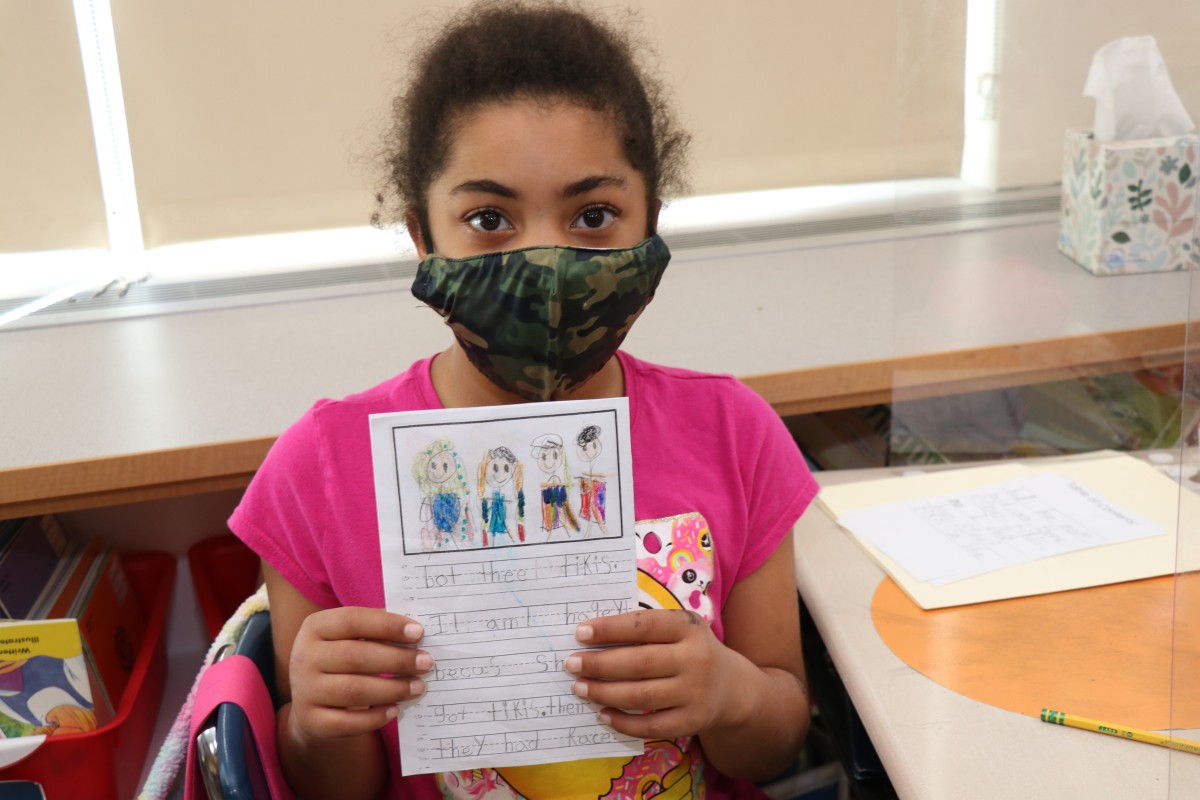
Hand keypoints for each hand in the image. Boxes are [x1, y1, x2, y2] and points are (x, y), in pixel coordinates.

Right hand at [287, 606, 431, 742]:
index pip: (353, 620)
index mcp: (315, 627)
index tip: (419, 632)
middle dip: (397, 660)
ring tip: (419, 686)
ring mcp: (305, 691)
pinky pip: (347, 722)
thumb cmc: (343, 660)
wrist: (312, 701)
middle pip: (355, 656)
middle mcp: (304, 657)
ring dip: (392, 688)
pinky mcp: (310, 721)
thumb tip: (417, 633)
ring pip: (354, 690)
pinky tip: (395, 710)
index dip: (387, 625)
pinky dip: (375, 718)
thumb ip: (376, 632)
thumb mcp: (350, 639)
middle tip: (426, 662)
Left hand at [564, 609, 746, 739]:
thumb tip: (591, 636)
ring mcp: (695, 693)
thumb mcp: (678, 629)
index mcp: (689, 628)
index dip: (610, 629)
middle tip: (571, 664)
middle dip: (600, 664)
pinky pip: (651, 726)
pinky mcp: (691, 721)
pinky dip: (623, 722)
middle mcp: (695, 659)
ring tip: (580, 688)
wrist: (731, 686)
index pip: (644, 625)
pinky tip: (603, 714)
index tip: (580, 632)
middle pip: (639, 663)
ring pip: (641, 696)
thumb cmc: (689, 650)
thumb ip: (644, 629)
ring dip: (605, 692)